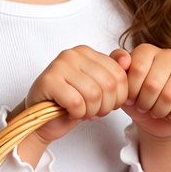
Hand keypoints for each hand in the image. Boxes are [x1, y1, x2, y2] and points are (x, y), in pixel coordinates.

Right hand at [12, 46, 128, 162]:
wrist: (42, 119)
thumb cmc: (71, 103)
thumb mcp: (97, 87)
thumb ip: (114, 73)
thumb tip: (128, 60)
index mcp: (87, 52)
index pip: (119, 74)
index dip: (119, 97)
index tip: (107, 104)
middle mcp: (73, 53)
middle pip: (109, 84)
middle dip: (106, 106)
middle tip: (94, 112)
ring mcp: (59, 65)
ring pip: (94, 94)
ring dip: (91, 112)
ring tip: (83, 113)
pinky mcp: (48, 81)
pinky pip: (77, 103)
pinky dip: (78, 114)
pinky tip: (71, 113)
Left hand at [111, 44, 170, 138]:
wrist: (156, 118)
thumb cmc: (137, 97)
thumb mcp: (121, 83)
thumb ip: (115, 64)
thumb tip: (124, 60)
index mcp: (147, 51)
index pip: (137, 69)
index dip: (132, 90)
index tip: (131, 97)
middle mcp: (168, 55)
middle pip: (153, 84)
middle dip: (145, 103)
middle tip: (144, 106)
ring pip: (170, 96)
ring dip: (159, 111)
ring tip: (156, 110)